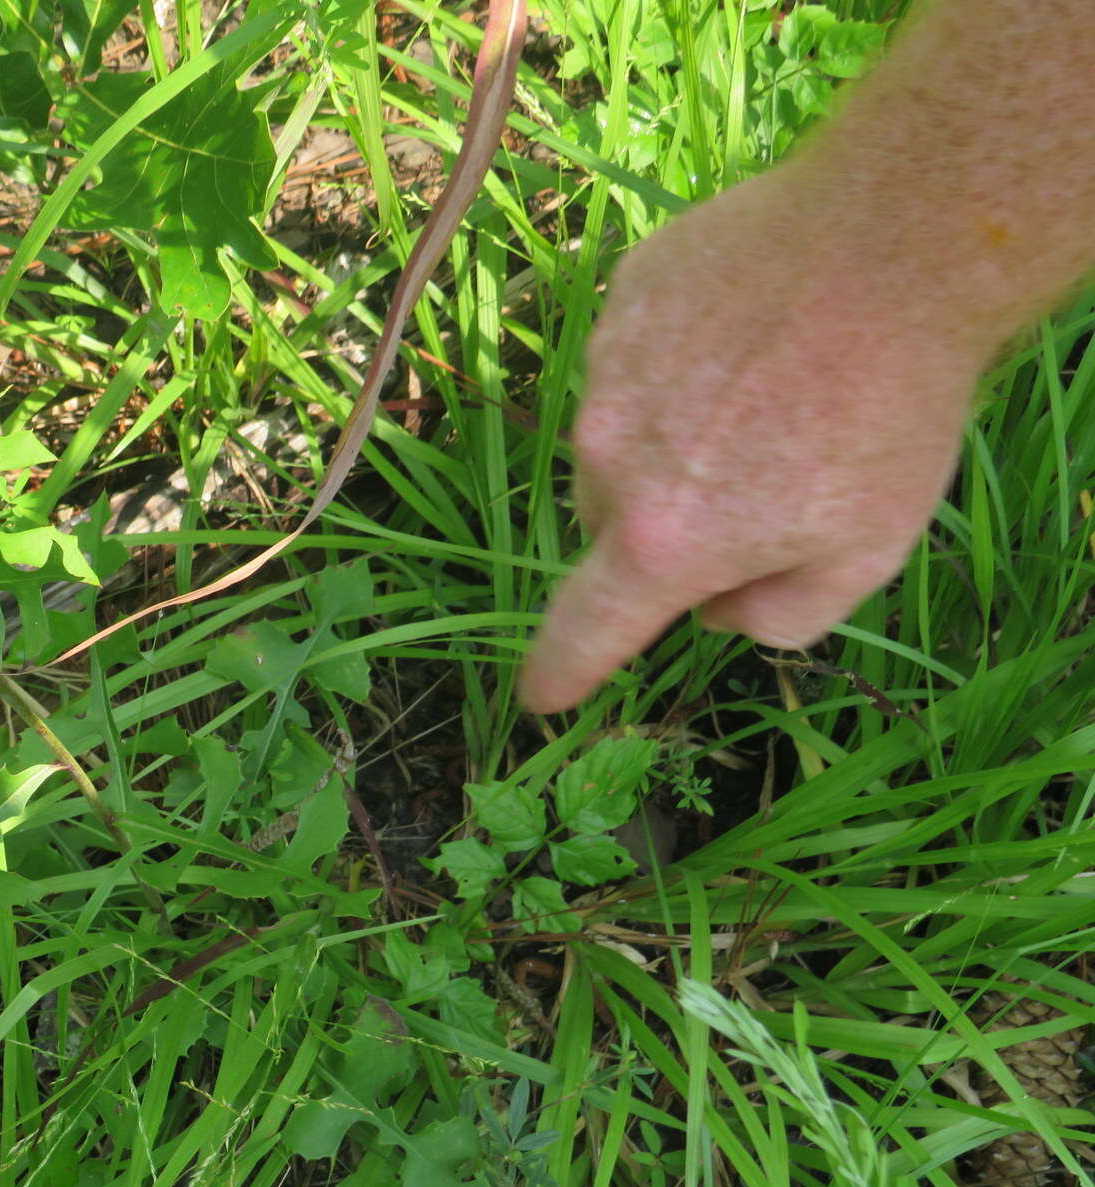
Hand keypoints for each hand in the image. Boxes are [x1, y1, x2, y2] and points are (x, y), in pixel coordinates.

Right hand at [519, 167, 990, 713]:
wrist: (894, 241)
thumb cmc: (891, 409)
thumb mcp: (868, 552)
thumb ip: (784, 618)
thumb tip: (722, 612)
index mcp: (665, 540)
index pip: (585, 631)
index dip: (561, 671)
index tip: (542, 694)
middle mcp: (610, 460)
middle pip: (607, 523)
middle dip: (659, 524)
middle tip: (756, 483)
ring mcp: (606, 372)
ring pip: (616, 438)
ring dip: (670, 438)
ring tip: (765, 391)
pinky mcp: (621, 302)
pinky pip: (632, 357)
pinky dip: (678, 362)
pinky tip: (753, 333)